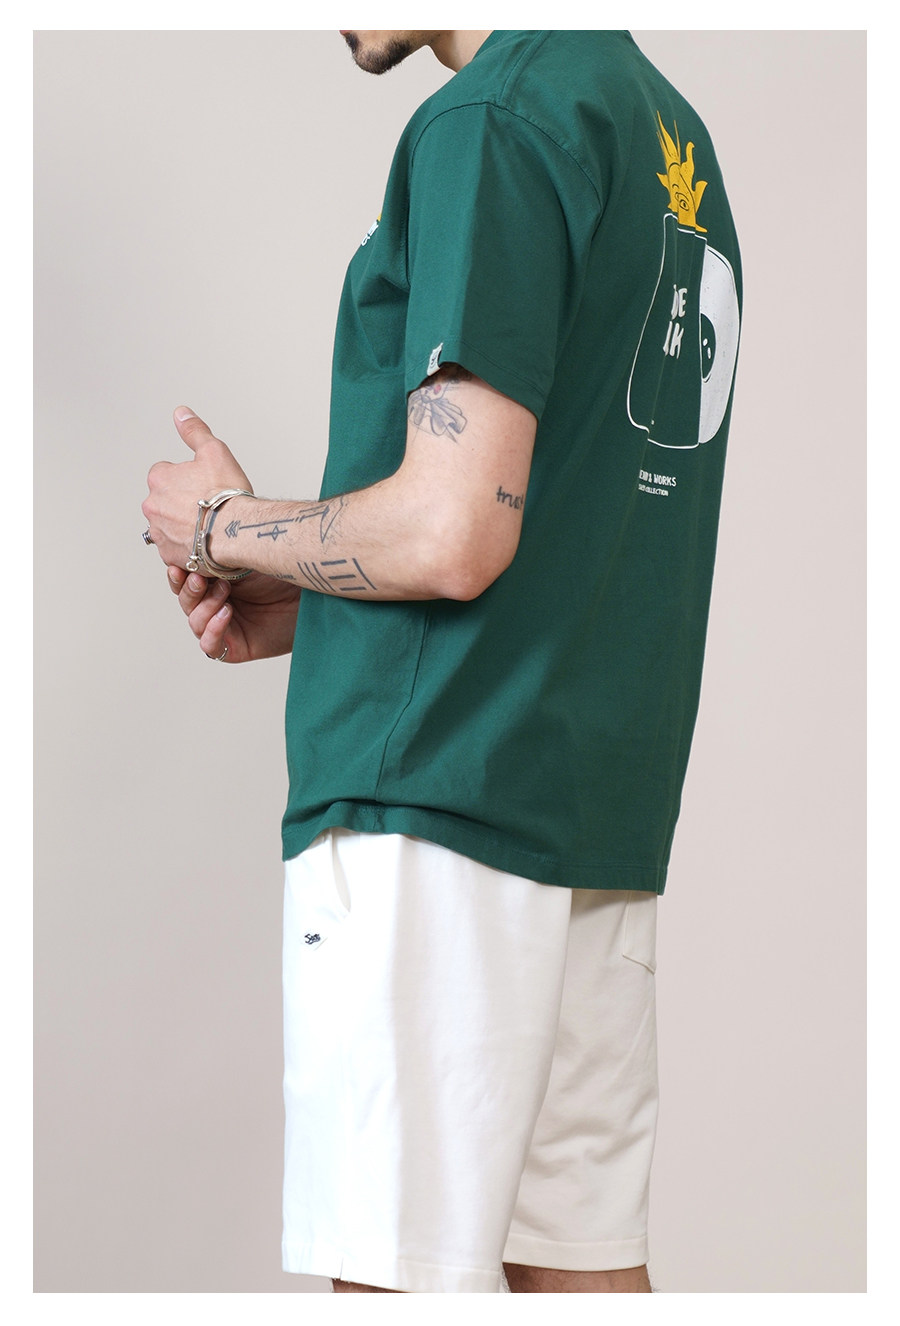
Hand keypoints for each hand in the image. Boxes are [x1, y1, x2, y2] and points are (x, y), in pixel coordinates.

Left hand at [143, 407, 252, 569]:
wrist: (237, 531)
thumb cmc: (227, 495)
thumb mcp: (214, 451)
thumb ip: (194, 431)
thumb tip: (181, 413)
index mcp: (159, 479)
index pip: (164, 473)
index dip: (185, 478)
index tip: (202, 485)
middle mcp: (153, 506)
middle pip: (165, 501)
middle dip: (182, 503)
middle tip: (207, 506)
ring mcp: (160, 533)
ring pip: (169, 526)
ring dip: (183, 526)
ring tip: (208, 526)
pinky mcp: (170, 555)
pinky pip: (176, 549)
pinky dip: (188, 547)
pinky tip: (206, 542)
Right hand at [168, 566, 301, 662]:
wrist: (309, 597)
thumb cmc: (283, 576)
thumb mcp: (245, 559)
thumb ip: (218, 557)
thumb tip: (191, 544)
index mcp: (214, 582)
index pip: (184, 581)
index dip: (177, 574)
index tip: (178, 565)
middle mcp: (216, 604)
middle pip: (186, 601)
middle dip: (189, 589)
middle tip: (199, 578)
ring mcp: (224, 627)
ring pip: (195, 621)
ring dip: (205, 605)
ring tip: (224, 591)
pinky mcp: (233, 648)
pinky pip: (209, 644)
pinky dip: (213, 629)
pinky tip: (226, 613)